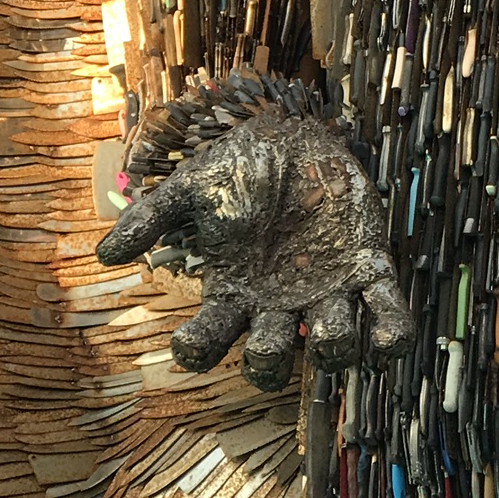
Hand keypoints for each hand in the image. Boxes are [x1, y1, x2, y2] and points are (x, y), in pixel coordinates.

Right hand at [96, 106, 413, 390]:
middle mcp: (278, 305)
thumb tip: (107, 253)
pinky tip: (389, 340)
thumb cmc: (240, 167)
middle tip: (268, 344)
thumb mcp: (194, 185)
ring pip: (331, 345)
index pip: (208, 340)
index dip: (197, 350)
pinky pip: (386, 314)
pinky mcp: (368, 268)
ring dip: (331, 349)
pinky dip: (392, 332)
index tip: (188, 342)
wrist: (297, 134)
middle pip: (269, 359)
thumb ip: (153, 216)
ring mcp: (326, 293)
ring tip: (325, 329)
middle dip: (268, 363)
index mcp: (233, 292)